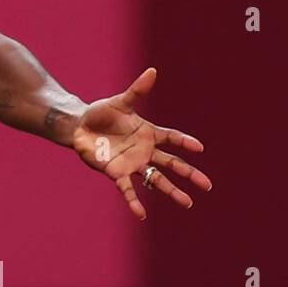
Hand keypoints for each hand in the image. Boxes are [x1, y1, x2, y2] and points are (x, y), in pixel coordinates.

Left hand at [69, 67, 212, 219]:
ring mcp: (132, 163)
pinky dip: (134, 201)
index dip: (185, 142)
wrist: (80, 127)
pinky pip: (128, 189)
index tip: (199, 148)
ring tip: (188, 203)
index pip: (172, 137)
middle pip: (172, 164)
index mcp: (149, 133)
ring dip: (171, 191)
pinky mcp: (116, 172)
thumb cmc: (102, 113)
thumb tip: (152, 71)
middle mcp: (144, 151)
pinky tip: (142, 215)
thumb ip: (137, 91)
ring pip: (156, 180)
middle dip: (189, 174)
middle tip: (208, 185)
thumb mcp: (120, 102)